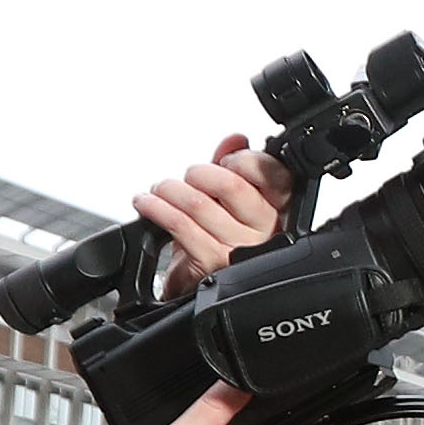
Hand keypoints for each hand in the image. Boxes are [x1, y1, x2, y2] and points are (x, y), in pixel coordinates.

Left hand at [131, 139, 291, 286]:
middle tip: (188, 177)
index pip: (275, 175)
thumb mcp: (225, 200)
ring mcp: (239, 250)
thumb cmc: (214, 238)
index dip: (246, 161)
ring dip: (170, 190)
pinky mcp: (212, 263)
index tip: (226, 161)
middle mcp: (264, 231)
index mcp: (276, 209)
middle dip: (200, 174)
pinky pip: (181, 225)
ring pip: (199, 204)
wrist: (193, 285)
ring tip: (159, 190)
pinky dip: (157, 209)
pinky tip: (148, 204)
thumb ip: (231, 167)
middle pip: (232, 186)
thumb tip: (236, 140)